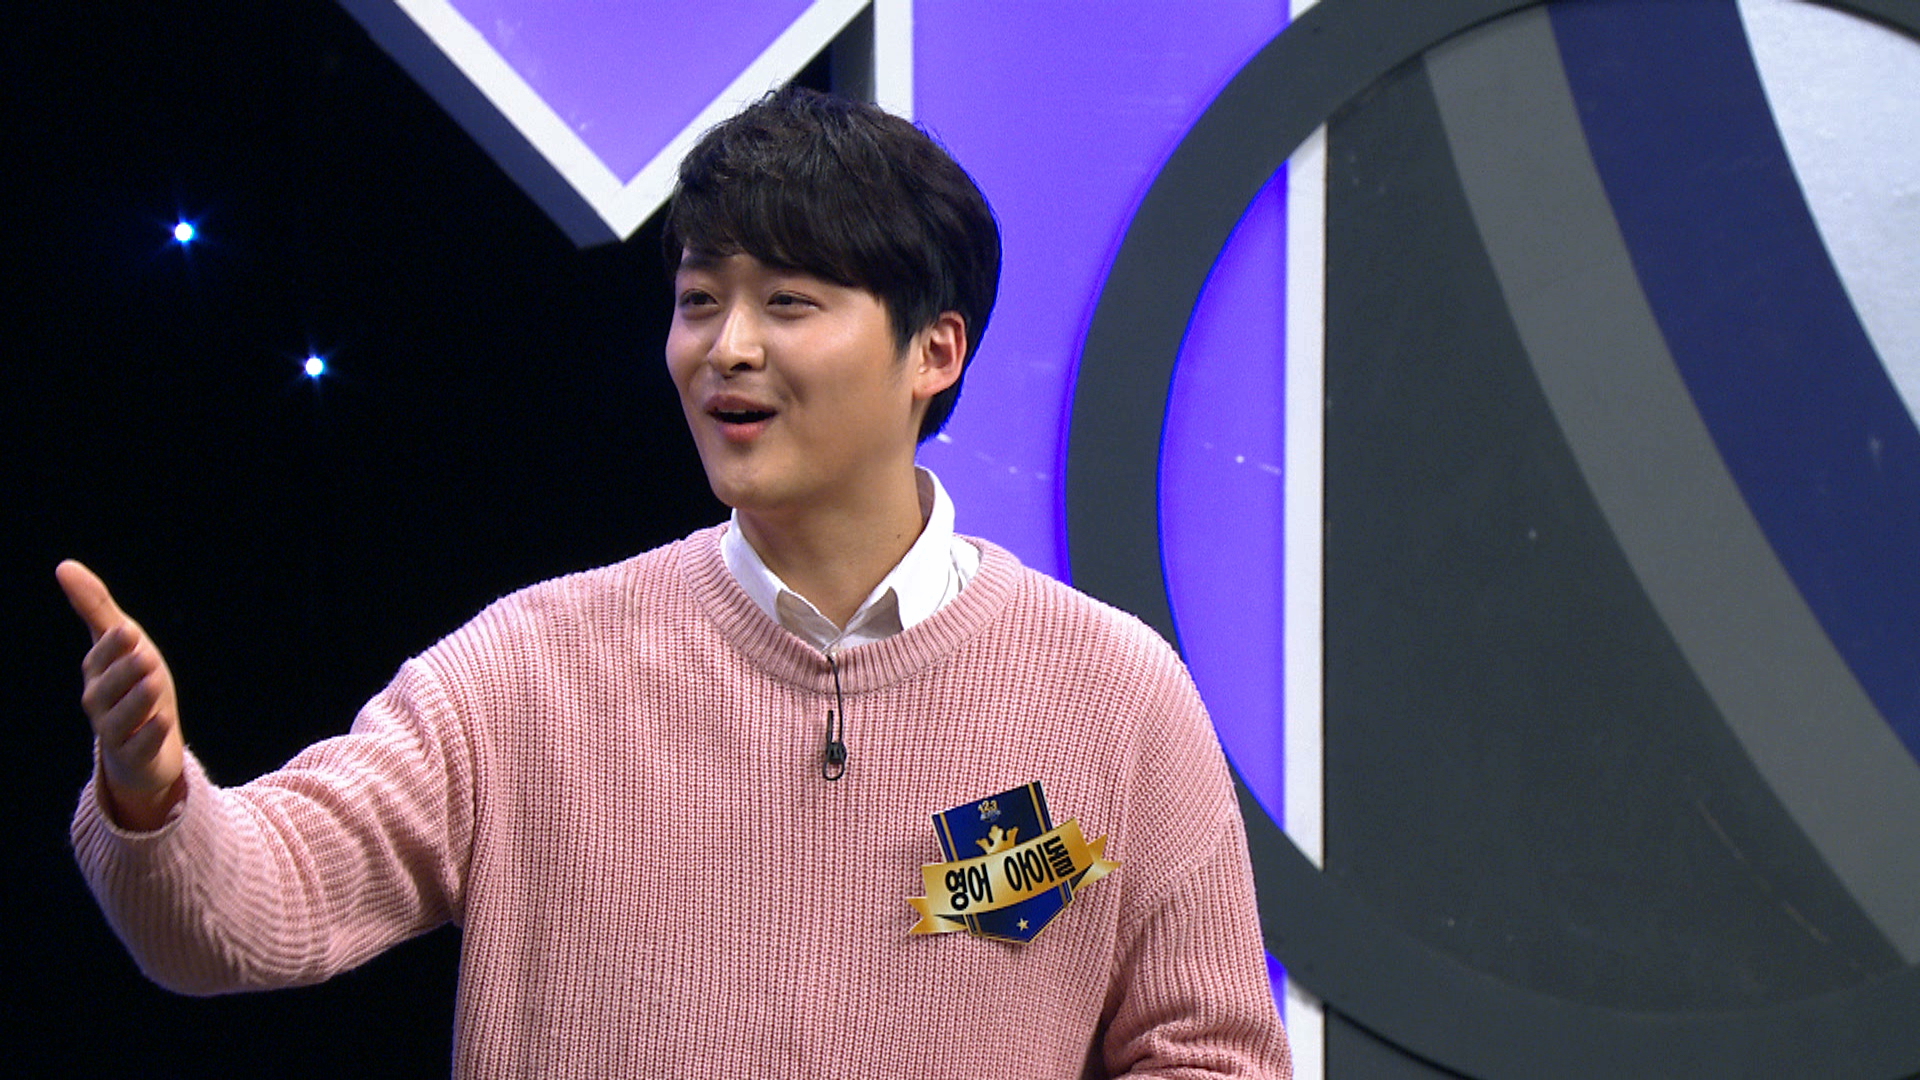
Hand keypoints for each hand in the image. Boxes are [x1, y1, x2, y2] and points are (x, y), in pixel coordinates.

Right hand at [57, 560, 187, 829]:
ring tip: (154, 683)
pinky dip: (150, 734)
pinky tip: (163, 722)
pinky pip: (139, 746)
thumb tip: (63, 566)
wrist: (145, 743)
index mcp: (97, 673)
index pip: (101, 658)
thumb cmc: (132, 683)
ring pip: (122, 718)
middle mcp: (100, 703)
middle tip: (145, 655)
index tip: (127, 630)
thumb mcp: (122, 643)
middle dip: (125, 672)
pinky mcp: (135, 755)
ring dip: (138, 700)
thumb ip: (95, 606)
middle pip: (108, 688)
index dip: (113, 647)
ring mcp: (116, 732)